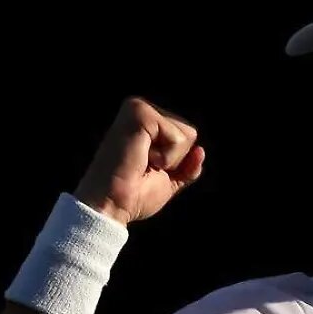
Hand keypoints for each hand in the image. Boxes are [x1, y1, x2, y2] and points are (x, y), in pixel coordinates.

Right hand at [74, 97, 204, 225]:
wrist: (111, 205)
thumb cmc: (134, 195)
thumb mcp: (170, 181)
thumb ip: (187, 167)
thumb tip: (200, 150)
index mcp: (147, 123)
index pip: (187, 137)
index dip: (177, 162)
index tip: (148, 170)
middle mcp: (142, 110)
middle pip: (191, 133)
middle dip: (176, 159)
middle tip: (144, 167)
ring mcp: (139, 109)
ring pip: (187, 135)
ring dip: (170, 159)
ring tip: (141, 162)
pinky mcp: (140, 113)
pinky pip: (178, 138)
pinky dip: (166, 157)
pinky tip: (142, 159)